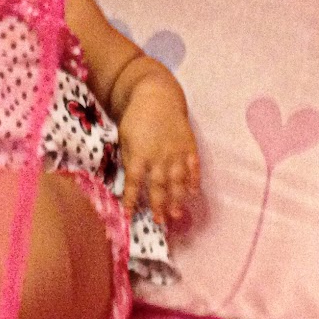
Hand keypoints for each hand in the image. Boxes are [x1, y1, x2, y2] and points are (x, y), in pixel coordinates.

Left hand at [116, 84, 199, 224]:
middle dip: (158, 205)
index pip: (133, 181)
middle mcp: (158, 155)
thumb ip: (128, 159)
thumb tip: (130, 181)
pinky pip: (192, 166)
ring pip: (177, 180)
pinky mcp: (188, 145)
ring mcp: (176, 151)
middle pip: (158, 185)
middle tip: (160, 221)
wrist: (157, 97)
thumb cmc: (136, 119)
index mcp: (139, 153)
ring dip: (177, 198)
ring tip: (177, 214)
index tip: (128, 214)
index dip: (130, 198)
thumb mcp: (124, 137)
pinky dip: (193, 179)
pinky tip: (193, 192)